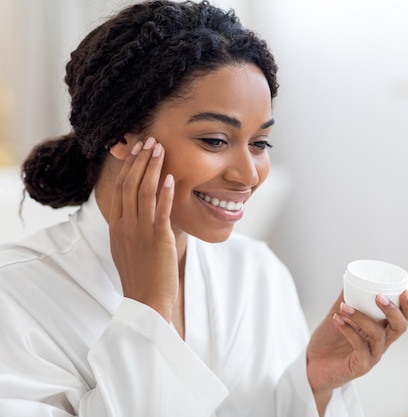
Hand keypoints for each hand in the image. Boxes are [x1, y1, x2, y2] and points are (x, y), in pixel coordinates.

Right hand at [109, 137, 177, 321]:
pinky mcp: (157, 239)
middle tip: (150, 140)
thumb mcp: (128, 248)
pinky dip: (165, 192)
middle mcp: (125, 225)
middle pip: (130, 184)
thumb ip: (132, 227)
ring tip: (160, 149)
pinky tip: (171, 177)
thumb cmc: (141, 276)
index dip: (129, 167)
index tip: (137, 150)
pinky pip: (161, 211)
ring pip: (143, 192)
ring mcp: (140, 231)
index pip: (120, 189)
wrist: (145, 302)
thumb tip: (140, 212)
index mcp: (117, 226)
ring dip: (152, 168)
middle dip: (140, 160)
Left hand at [306, 290, 407, 413]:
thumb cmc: (328, 342)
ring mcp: (372, 356)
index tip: (404, 290)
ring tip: (343, 306)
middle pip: (400, 328)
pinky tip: (337, 319)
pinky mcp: (361, 366)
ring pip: (378, 335)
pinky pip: (360, 346)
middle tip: (379, 296)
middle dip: (393, 310)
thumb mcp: (338, 316)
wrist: (312, 367)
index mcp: (380, 331)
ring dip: (361, 317)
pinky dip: (349, 330)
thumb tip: (350, 280)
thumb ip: (346, 301)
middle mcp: (380, 344)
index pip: (402, 319)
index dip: (407, 306)